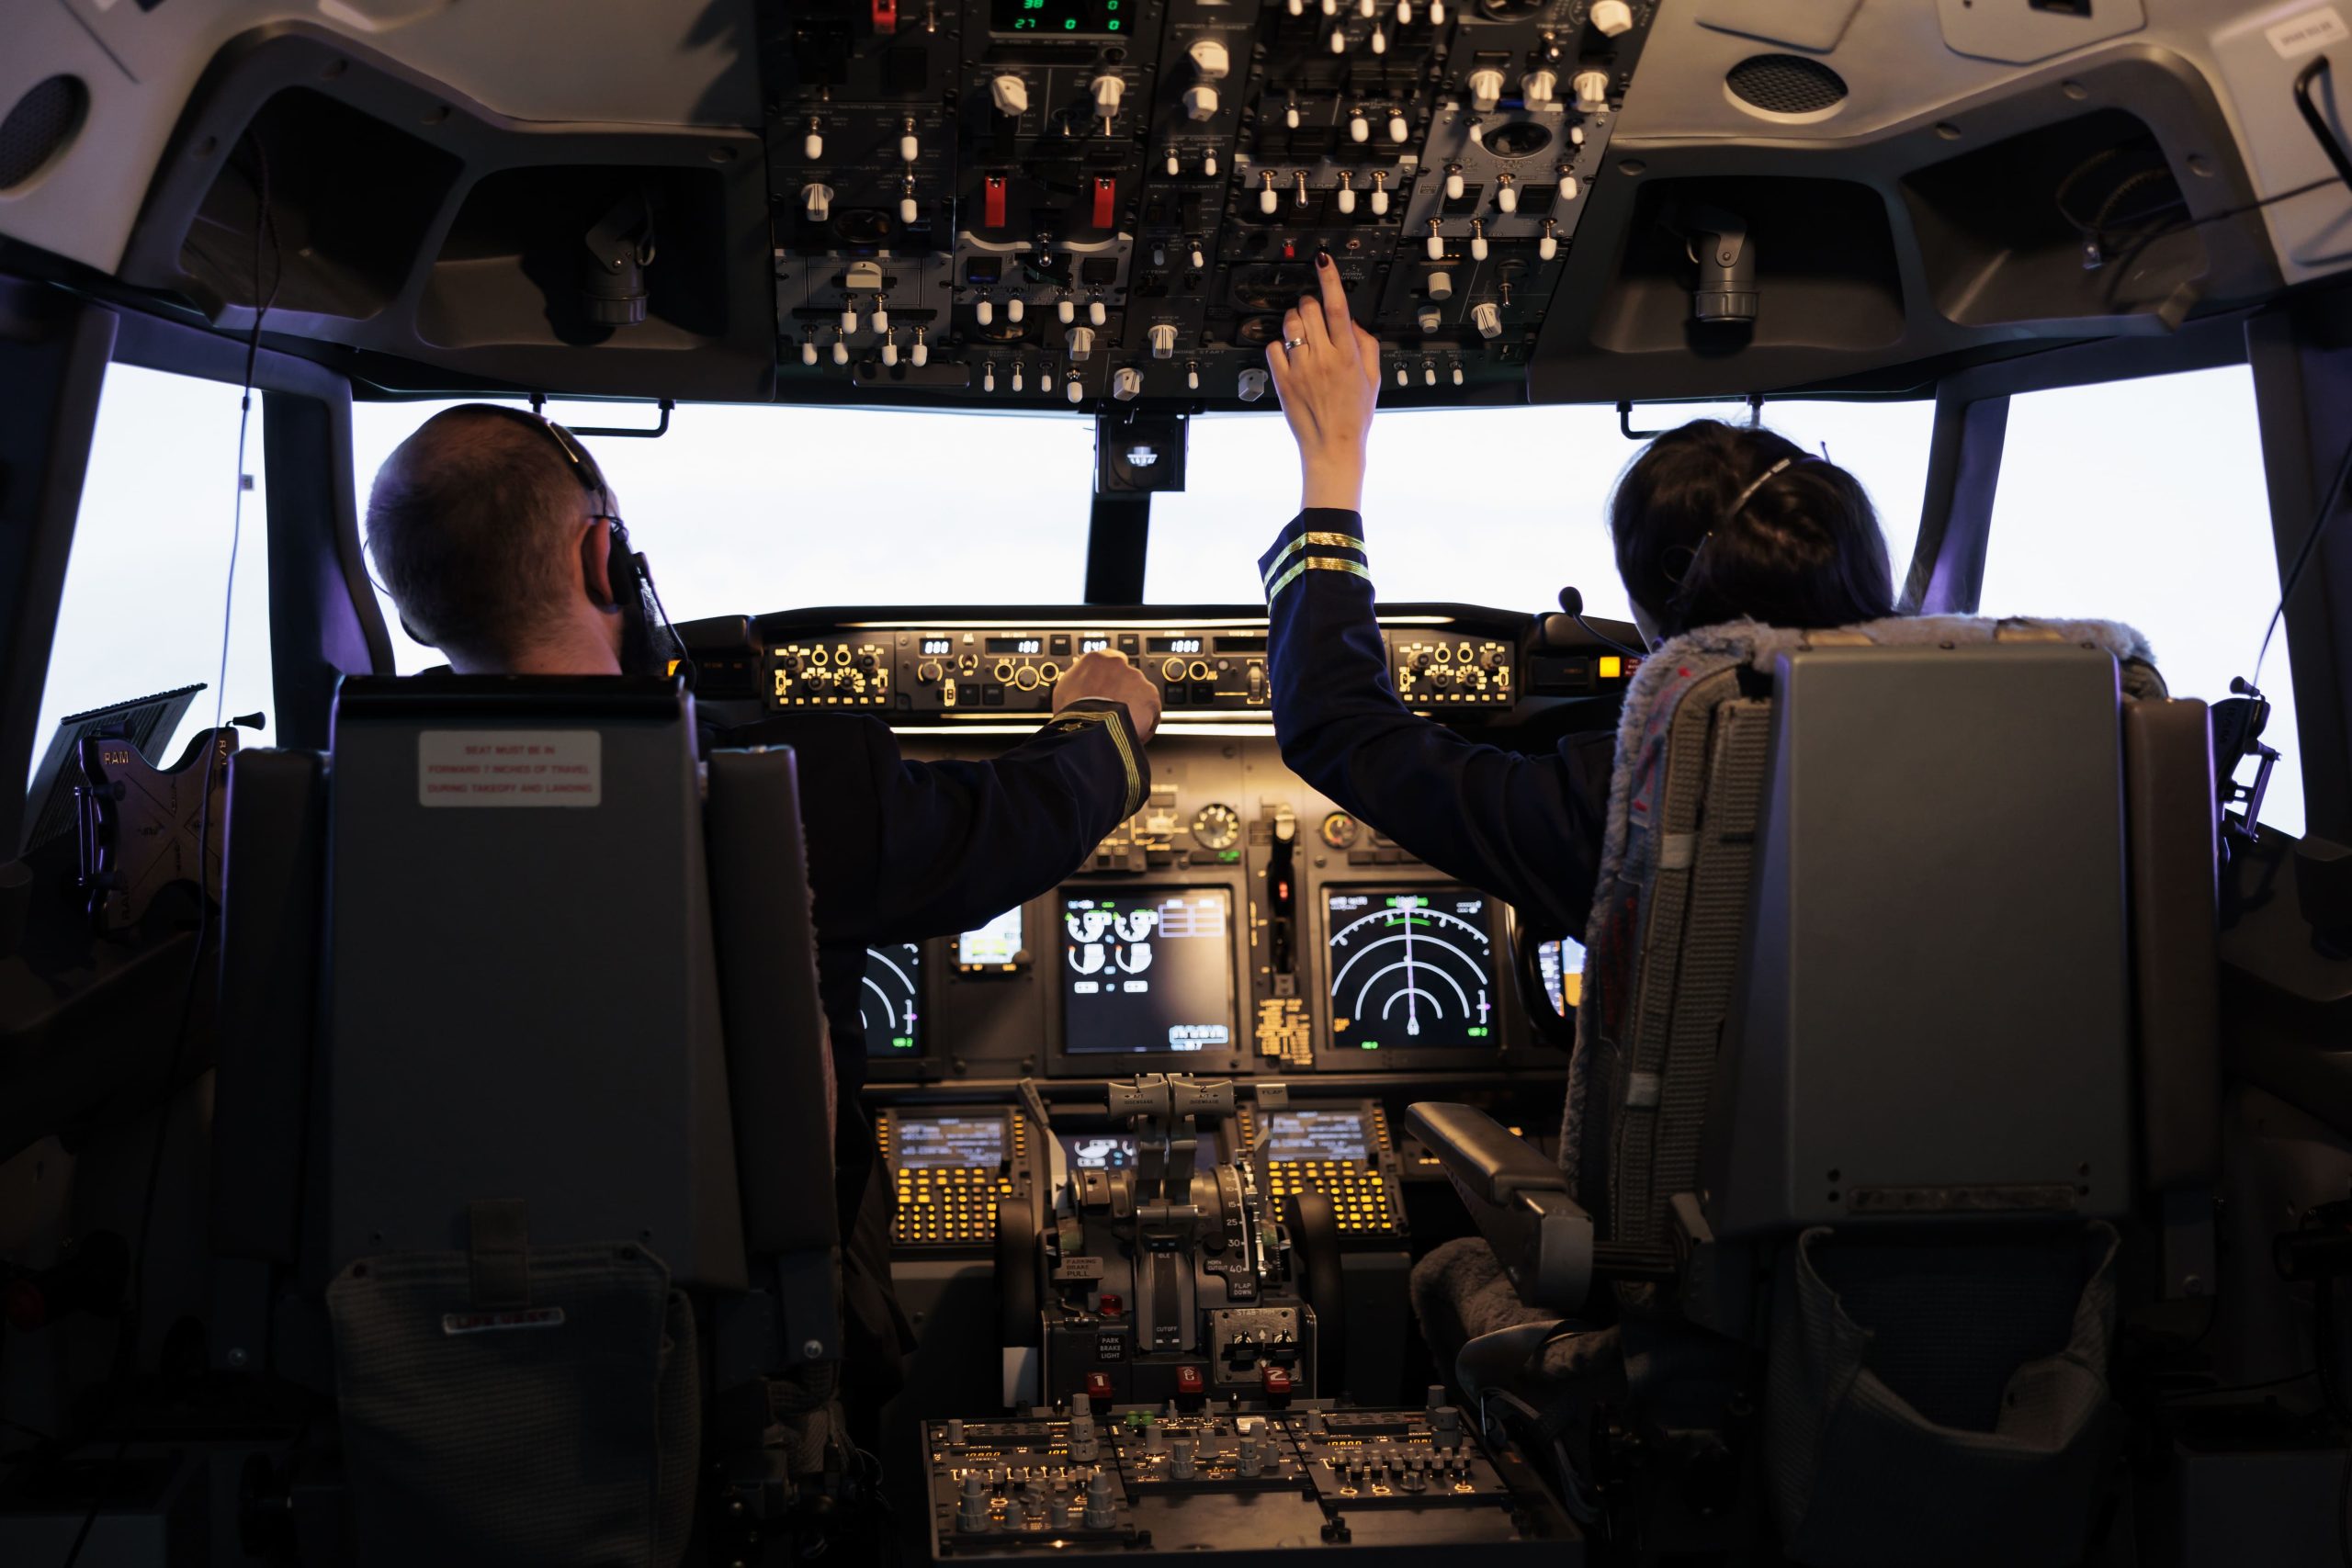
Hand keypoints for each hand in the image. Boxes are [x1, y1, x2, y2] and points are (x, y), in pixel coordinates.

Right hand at [1053, 650, 1161, 742]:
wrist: (1090, 727)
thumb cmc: (1074, 710)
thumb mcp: (1064, 689)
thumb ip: (1077, 680)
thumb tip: (1079, 683)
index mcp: (1096, 659)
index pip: (1107, 661)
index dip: (1108, 678)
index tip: (1107, 688)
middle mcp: (1119, 664)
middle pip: (1125, 677)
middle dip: (1122, 692)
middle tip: (1112, 710)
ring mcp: (1137, 679)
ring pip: (1139, 694)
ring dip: (1133, 707)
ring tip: (1122, 724)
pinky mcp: (1151, 695)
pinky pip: (1151, 711)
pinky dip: (1146, 722)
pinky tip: (1133, 732)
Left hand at [1265, 251, 1382, 511]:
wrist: (1333, 448)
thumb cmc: (1355, 417)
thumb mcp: (1373, 378)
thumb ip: (1365, 343)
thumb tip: (1351, 320)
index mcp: (1348, 355)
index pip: (1336, 306)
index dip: (1329, 278)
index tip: (1323, 259)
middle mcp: (1323, 358)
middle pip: (1309, 309)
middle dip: (1309, 303)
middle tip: (1313, 313)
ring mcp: (1300, 369)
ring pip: (1289, 324)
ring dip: (1294, 321)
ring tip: (1301, 334)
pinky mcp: (1282, 381)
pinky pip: (1273, 348)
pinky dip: (1279, 346)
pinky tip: (1290, 356)